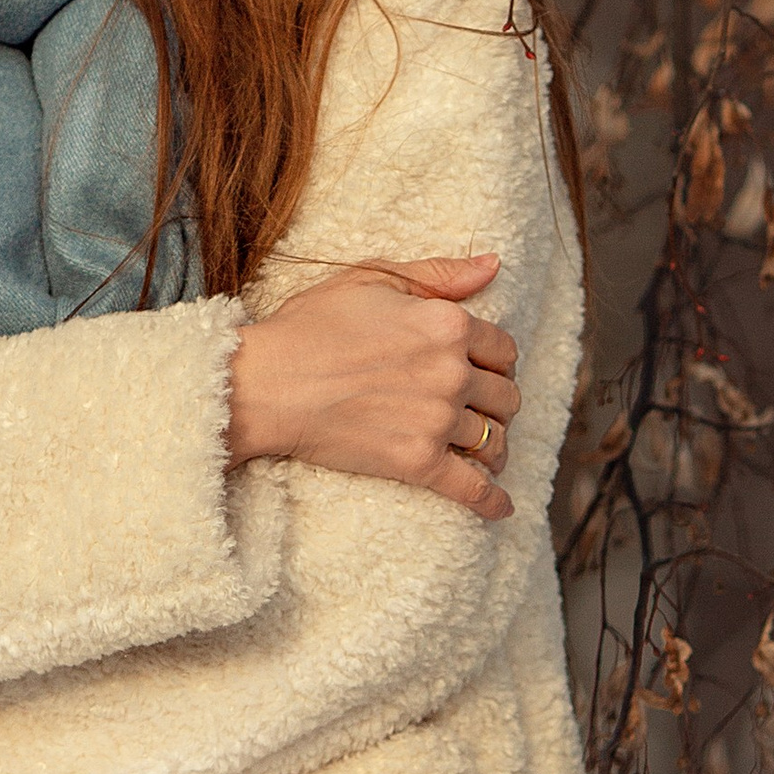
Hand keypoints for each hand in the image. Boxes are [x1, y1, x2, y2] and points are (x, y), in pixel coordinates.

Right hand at [226, 252, 521, 516]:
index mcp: (447, 325)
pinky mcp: (417, 462)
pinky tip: (501, 508)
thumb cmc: (311, 325)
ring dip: (495, 447)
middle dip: (498, 403)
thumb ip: (439, 273)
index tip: (486, 370)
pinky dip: (492, 501)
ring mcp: (437, 420)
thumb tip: (493, 265)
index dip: (498, 360)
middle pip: (506, 396)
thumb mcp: (373, 279)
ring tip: (486, 452)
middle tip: (482, 410)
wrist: (268, 383)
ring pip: (494, 441)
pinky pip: (472, 488)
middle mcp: (451, 372)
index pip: (504, 349)